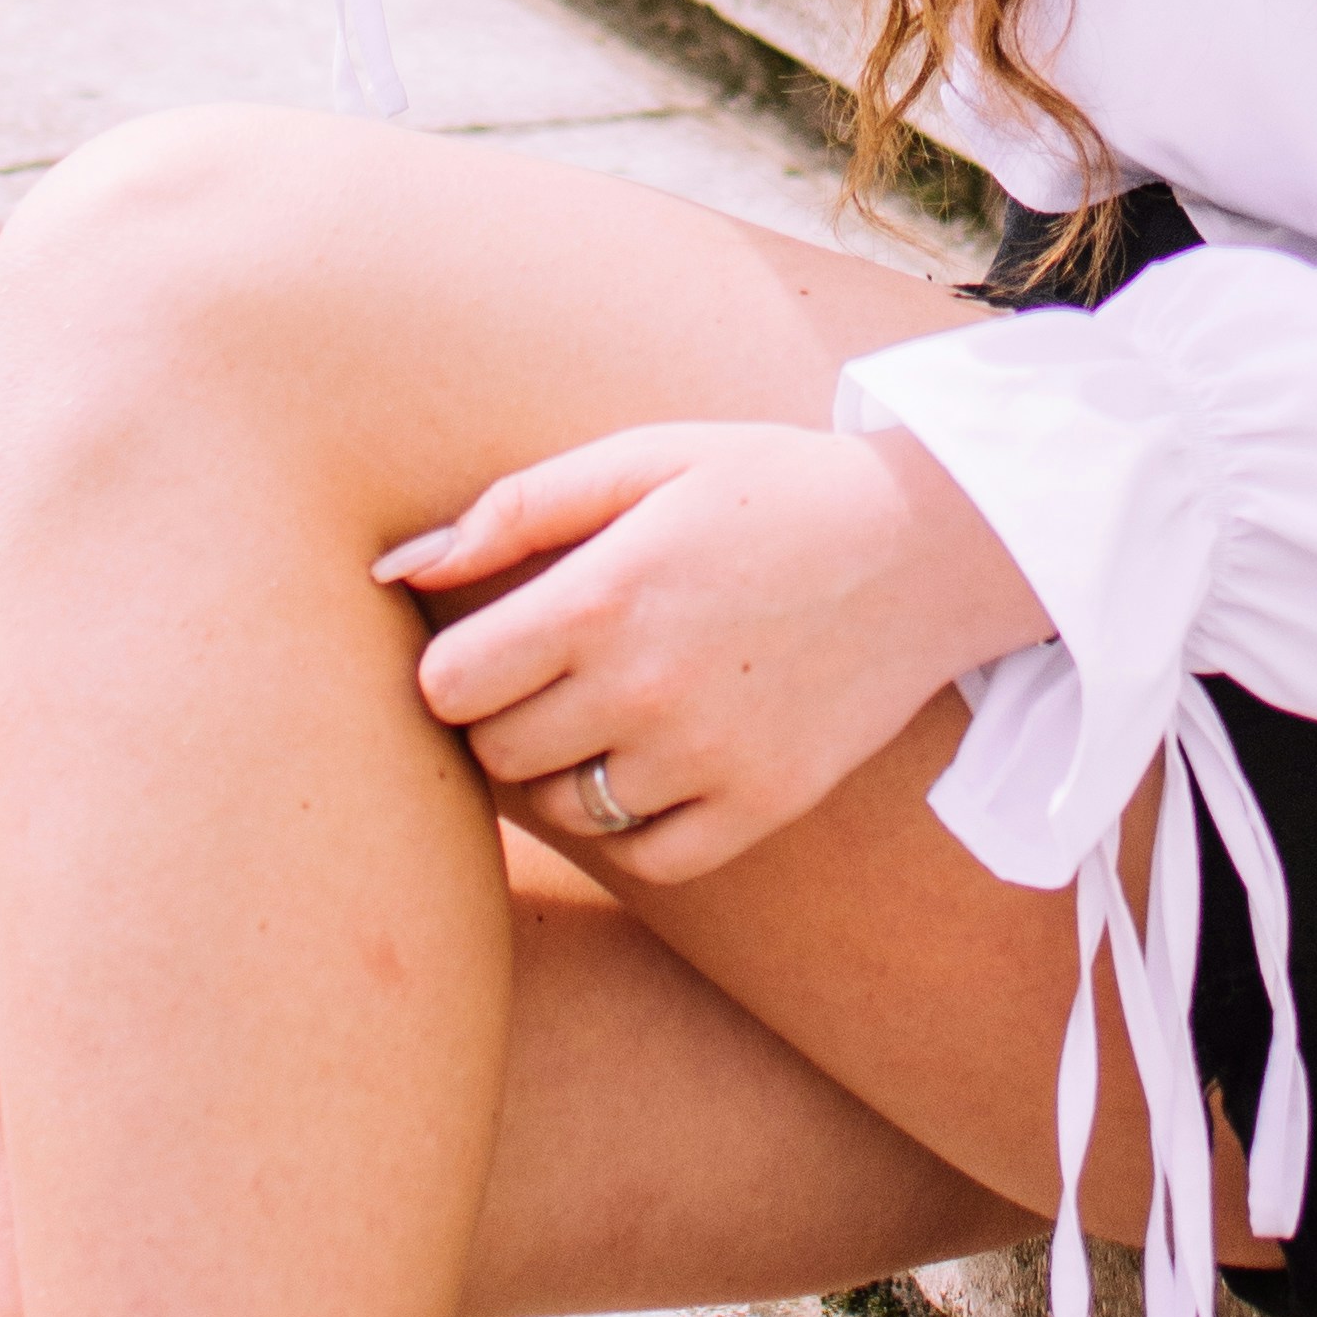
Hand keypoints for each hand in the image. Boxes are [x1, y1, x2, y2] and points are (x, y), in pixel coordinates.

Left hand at [375, 424, 1043, 877]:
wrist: (924, 547)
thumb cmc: (766, 489)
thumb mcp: (642, 460)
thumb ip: (510, 510)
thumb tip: (393, 569)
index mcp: (604, 597)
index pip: (447, 686)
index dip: (450, 667)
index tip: (485, 644)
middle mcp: (645, 690)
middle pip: (495, 754)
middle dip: (499, 716)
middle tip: (545, 672)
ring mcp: (704, 760)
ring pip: (562, 809)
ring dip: (560, 767)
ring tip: (603, 707)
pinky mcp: (758, 807)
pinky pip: (644, 856)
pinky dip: (628, 822)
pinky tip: (648, 764)